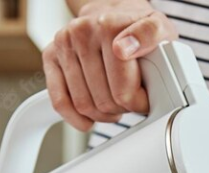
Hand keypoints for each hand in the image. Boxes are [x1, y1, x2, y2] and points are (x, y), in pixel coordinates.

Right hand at [43, 0, 177, 130]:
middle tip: (129, 102)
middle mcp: (81, 33)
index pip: (122, 90)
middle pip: (103, 101)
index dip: (137, 103)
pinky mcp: (50, 56)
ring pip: (83, 105)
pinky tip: (88, 121)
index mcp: (107, 27)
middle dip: (120, 109)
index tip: (143, 100)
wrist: (112, 14)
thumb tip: (125, 48)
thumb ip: (149, 34)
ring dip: (102, 115)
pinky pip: (58, 100)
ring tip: (114, 105)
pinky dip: (73, 117)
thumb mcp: (157, 26)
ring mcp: (63, 44)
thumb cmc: (136, 27)